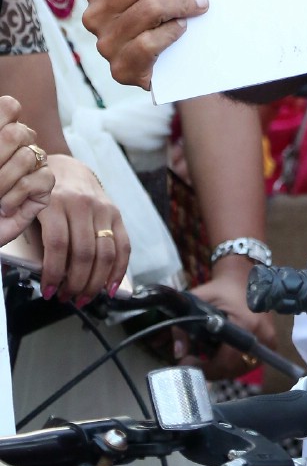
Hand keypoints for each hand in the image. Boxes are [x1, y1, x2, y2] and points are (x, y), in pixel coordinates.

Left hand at [0, 96, 54, 245]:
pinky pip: (42, 179)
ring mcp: (32, 166)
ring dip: (4, 181)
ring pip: (29, 156)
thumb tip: (10, 108)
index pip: (10, 107)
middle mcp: (16, 146)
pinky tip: (4, 208)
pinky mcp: (43, 188)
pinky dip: (18, 195)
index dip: (2, 118)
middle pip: (18, 133)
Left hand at [37, 155, 129, 303]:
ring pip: (105, 253)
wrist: (67, 166)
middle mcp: (81, 204)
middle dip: (76, 283)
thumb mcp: (30, 210)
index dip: (54, 273)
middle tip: (67, 298)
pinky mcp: (115, 212)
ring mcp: (102, 208)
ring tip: (84, 297)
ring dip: (96, 282)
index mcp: (55, 202)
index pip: (58, 244)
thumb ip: (30, 237)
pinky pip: (124, 245)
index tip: (49, 291)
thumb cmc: (43, 195)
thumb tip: (24, 271)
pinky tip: (111, 288)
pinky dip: (119, 270)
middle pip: (84, 253)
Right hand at [80, 0, 207, 89]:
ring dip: (182, 4)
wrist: (155, 68)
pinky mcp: (120, 67)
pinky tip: (182, 27)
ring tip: (200, 3)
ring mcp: (105, 42)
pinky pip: (150, 41)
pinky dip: (172, 31)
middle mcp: (94, 13)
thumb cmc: (151, 20)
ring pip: (150, 8)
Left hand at [181, 258, 277, 379]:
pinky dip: (235, 362)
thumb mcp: (198, 300)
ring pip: (243, 368)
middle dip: (212, 370)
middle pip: (234, 369)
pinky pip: (251, 361)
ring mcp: (269, 340)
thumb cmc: (222, 288)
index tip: (188, 362)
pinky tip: (224, 353)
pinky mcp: (271, 341)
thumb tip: (178, 354)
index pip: (226, 361)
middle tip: (196, 362)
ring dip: (224, 368)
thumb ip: (183, 325)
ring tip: (208, 358)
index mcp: (245, 324)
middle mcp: (262, 335)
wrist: (244, 276)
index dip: (206, 368)